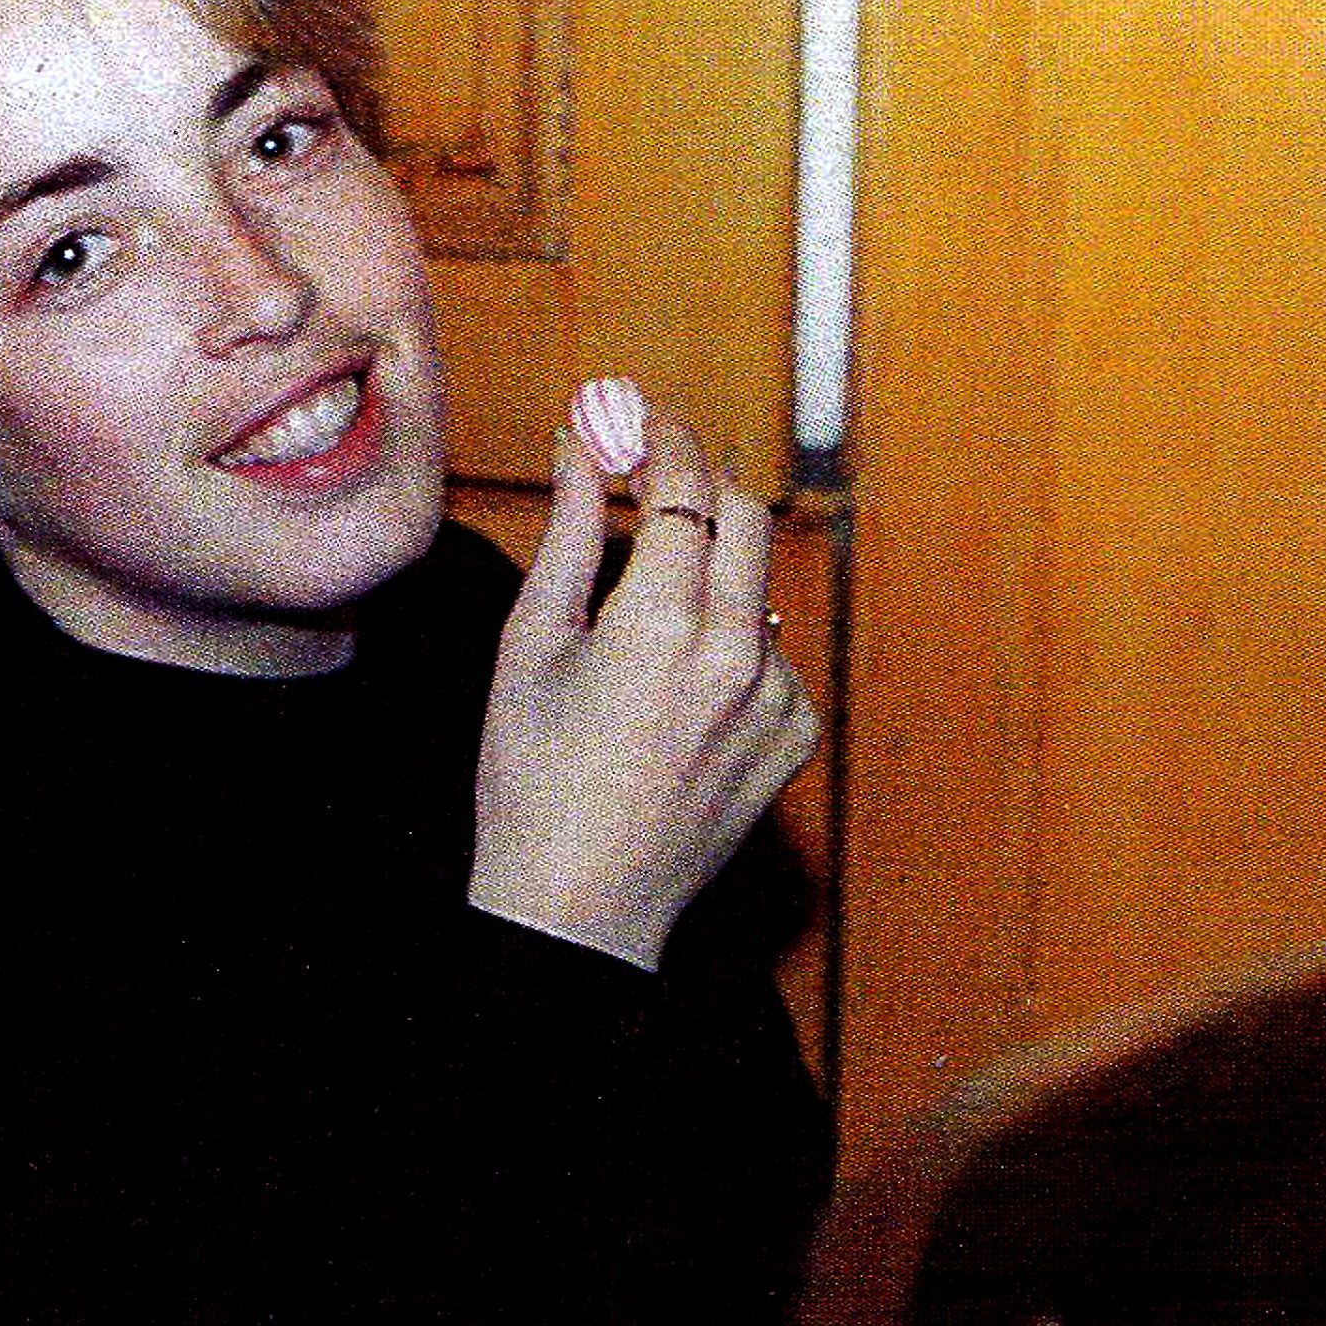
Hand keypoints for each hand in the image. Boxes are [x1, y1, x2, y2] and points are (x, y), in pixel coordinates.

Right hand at [468, 408, 820, 969]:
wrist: (580, 907)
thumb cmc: (532, 780)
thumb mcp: (530, 646)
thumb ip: (570, 534)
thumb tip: (581, 447)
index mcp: (663, 623)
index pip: (686, 485)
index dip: (662, 437)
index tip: (639, 418)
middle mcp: (737, 653)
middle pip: (745, 514)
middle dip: (700, 485)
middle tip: (653, 483)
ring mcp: (776, 698)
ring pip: (757, 588)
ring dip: (711, 578)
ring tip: (643, 632)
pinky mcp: (795, 736)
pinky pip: (772, 657)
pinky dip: (731, 650)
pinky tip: (675, 695)